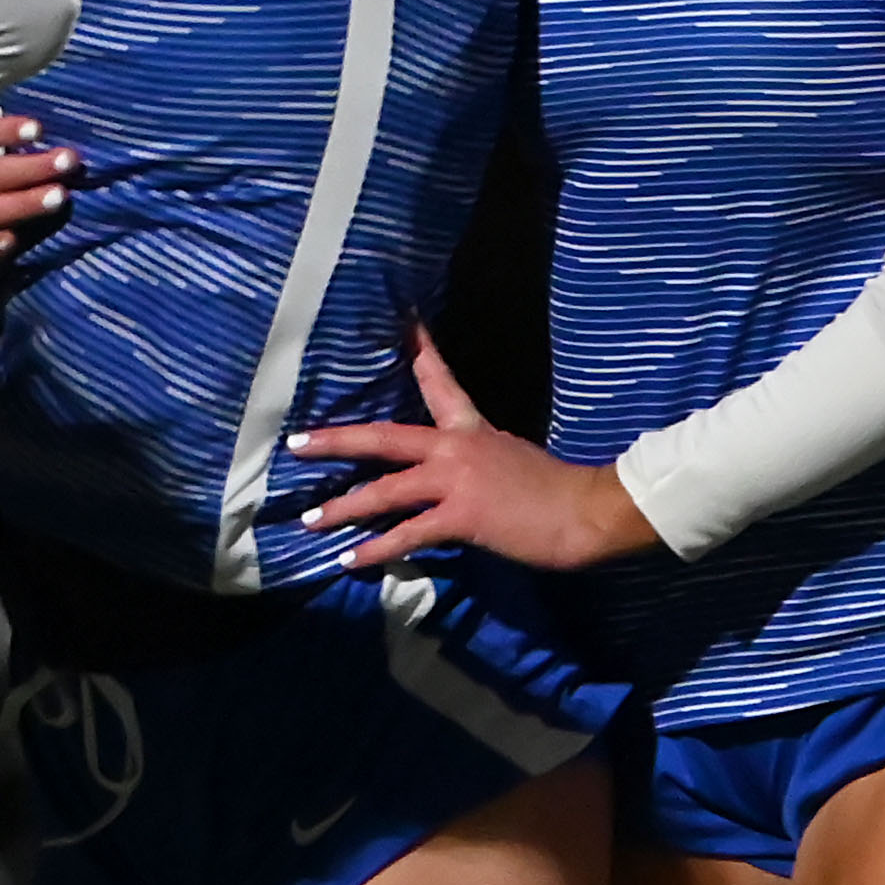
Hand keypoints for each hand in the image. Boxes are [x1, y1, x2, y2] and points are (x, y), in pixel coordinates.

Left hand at [288, 327, 656, 570]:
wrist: (588, 511)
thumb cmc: (558, 491)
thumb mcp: (511, 459)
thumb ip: (477, 461)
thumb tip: (454, 476)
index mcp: (470, 430)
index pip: (438, 382)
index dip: (417, 352)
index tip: (398, 324)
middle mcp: (454, 447)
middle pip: (383, 437)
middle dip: (336, 440)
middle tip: (296, 443)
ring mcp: (455, 480)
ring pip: (384, 491)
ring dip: (343, 507)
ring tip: (310, 520)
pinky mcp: (461, 516)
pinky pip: (407, 534)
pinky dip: (377, 549)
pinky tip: (352, 560)